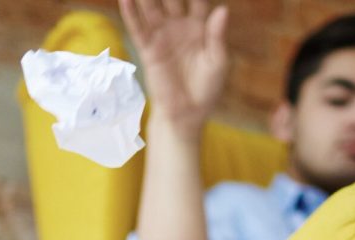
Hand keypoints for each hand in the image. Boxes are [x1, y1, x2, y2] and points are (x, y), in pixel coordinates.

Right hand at [120, 0, 228, 135]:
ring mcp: (162, 35)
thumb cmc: (207, 89)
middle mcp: (179, 25)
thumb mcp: (218, 62)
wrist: (188, 114)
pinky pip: (138, 27)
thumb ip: (218, 36)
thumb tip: (223, 9)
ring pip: (152, 6)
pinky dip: (132, 12)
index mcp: (200, 25)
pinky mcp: (149, 48)